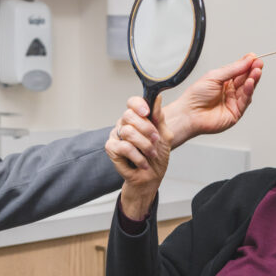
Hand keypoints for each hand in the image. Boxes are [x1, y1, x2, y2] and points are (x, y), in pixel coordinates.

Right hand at [105, 95, 170, 218]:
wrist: (151, 178)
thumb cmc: (157, 158)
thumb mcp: (164, 135)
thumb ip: (159, 117)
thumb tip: (156, 97)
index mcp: (136, 118)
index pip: (132, 103)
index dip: (138, 105)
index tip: (147, 112)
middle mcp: (124, 124)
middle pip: (129, 115)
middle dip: (147, 129)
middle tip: (155, 140)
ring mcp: (116, 135)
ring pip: (128, 131)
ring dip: (145, 145)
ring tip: (151, 154)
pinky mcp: (111, 148)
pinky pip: (124, 147)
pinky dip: (138, 157)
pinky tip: (143, 163)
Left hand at [164, 54, 264, 147]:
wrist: (189, 113)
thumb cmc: (195, 96)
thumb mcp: (214, 76)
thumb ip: (232, 69)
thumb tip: (247, 60)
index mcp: (223, 81)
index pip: (239, 71)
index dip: (247, 64)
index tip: (254, 57)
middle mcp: (229, 91)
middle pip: (245, 79)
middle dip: (253, 71)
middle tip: (259, 63)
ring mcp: (233, 102)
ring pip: (247, 89)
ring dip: (253, 79)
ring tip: (256, 71)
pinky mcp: (236, 112)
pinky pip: (245, 100)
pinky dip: (248, 91)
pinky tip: (250, 82)